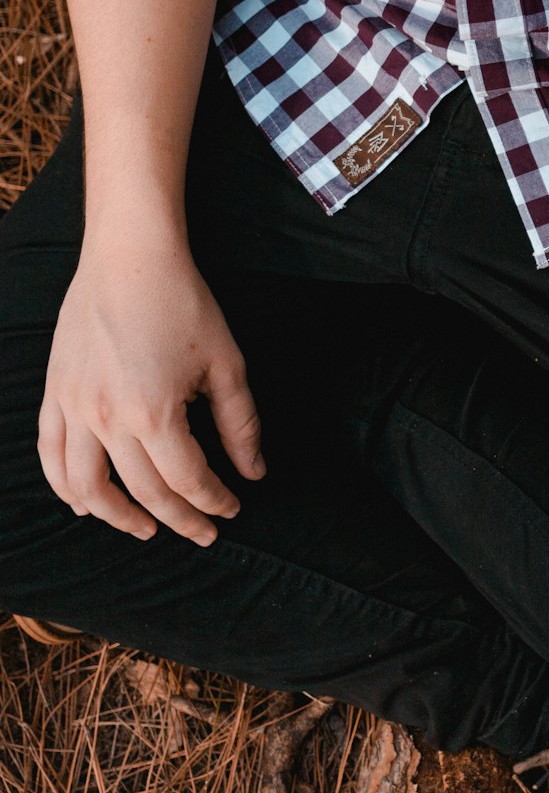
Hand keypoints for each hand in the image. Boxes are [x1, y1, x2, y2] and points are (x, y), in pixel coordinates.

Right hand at [38, 237, 263, 544]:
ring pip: (86, 486)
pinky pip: (50, 454)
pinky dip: (65, 487)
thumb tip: (253, 472)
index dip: (213, 501)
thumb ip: (240, 424)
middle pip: (143, 490)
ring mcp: (73, 407)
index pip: (187, 480)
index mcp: (155, 413)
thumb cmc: (184, 305)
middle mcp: (107, 418)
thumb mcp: (227, 364)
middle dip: (178, 518)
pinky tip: (84, 503)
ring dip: (116, 517)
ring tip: (145, 530)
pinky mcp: (55, 393)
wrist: (130, 258)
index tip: (232, 509)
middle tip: (204, 533)